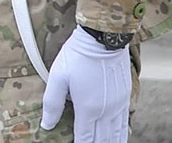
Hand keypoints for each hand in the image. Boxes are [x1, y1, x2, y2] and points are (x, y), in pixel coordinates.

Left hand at [41, 27, 132, 142]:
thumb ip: (52, 103)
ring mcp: (118, 105)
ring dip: (109, 142)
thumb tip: (46, 125)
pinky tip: (117, 136)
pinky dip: (121, 133)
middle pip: (102, 140)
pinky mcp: (125, 97)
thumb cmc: (77, 56)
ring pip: (116, 134)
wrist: (102, 38)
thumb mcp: (57, 77)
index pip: (85, 139)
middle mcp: (105, 111)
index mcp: (87, 109)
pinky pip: (125, 122)